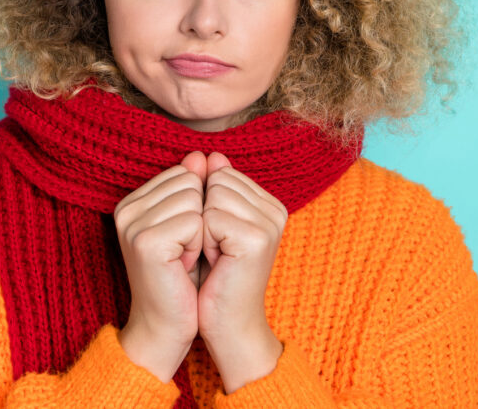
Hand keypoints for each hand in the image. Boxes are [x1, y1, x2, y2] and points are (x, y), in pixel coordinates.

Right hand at [112, 150, 207, 381]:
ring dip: (200, 232)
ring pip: (195, 199)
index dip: (197, 207)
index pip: (184, 173)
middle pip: (190, 181)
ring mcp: (132, 224)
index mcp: (133, 201)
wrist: (168, 324)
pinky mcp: (146, 242)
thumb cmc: (183, 276)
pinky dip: (198, 245)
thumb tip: (203, 154)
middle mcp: (126, 208)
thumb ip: (194, 187)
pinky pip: (195, 221)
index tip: (183, 238)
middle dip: (200, 217)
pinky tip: (182, 266)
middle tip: (184, 250)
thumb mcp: (190, 224)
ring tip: (183, 258)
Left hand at [196, 152, 287, 391]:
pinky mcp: (257, 238)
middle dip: (203, 214)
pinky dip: (203, 242)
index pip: (221, 173)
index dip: (205, 205)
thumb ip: (212, 188)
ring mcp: (270, 222)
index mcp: (268, 202)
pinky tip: (216, 264)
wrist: (227, 324)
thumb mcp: (212, 226)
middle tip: (215, 249)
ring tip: (215, 255)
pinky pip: (210, 218)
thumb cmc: (214, 277)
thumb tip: (205, 153)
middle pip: (217, 180)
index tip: (216, 238)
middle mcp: (276, 208)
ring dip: (202, 228)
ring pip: (212, 196)